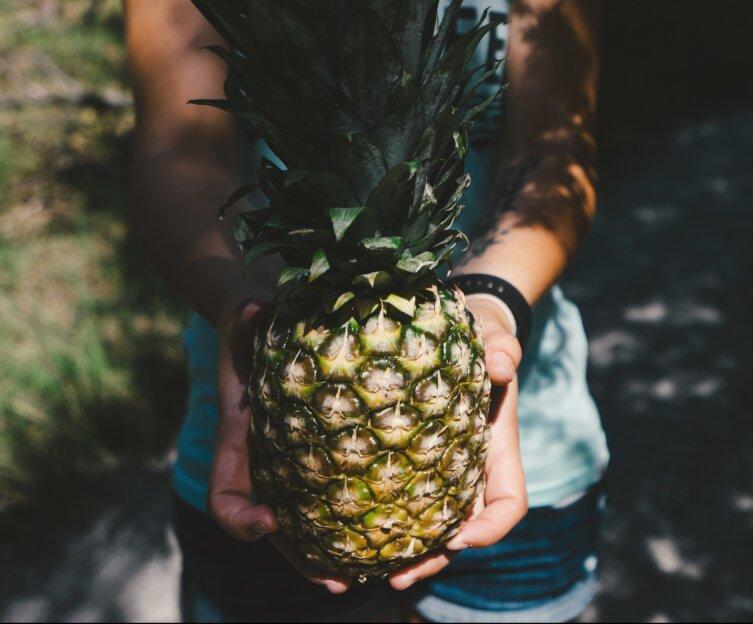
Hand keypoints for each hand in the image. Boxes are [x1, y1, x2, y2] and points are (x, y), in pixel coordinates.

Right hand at [206, 298, 353, 594]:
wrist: (257, 313)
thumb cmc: (249, 317)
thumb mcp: (243, 311)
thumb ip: (243, 313)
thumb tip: (252, 308)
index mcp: (239, 436)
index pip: (225, 492)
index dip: (240, 515)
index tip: (268, 521)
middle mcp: (262, 457)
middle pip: (274, 527)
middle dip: (302, 558)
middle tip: (340, 581)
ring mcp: (289, 458)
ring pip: (306, 521)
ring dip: (332, 551)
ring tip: (371, 574)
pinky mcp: (320, 447)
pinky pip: (334, 491)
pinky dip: (355, 514)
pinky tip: (391, 529)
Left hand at [388, 296, 527, 589]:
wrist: (461, 336)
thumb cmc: (482, 342)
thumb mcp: (496, 339)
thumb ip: (504, 349)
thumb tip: (502, 364)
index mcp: (498, 452)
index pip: (508, 504)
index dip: (490, 528)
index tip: (461, 535)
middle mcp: (472, 473)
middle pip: (463, 533)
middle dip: (433, 558)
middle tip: (397, 577)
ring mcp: (443, 474)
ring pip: (429, 528)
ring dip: (404, 554)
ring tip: (365, 572)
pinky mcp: (411, 466)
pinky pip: (402, 504)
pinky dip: (382, 525)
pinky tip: (346, 537)